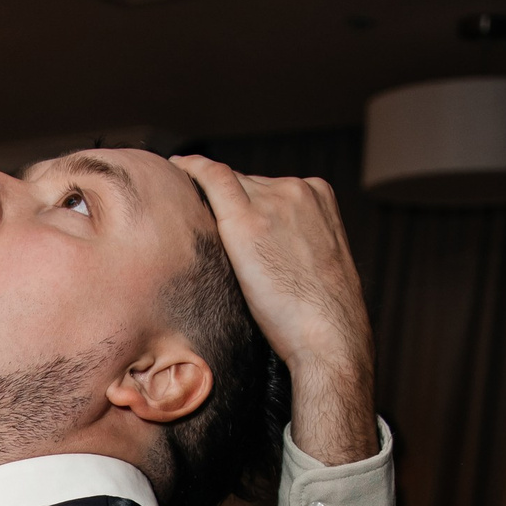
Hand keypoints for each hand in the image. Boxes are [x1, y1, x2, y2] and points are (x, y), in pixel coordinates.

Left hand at [169, 156, 375, 466]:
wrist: (330, 337)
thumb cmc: (320, 319)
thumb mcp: (315, 267)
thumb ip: (291, 246)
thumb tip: (260, 255)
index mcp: (319, 197)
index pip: (268, 187)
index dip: (243, 197)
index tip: (219, 201)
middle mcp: (297, 190)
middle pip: (246, 183)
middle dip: (222, 197)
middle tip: (190, 205)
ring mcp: (273, 201)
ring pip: (227, 183)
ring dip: (204, 191)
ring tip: (177, 196)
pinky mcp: (246, 221)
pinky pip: (212, 178)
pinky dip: (192, 168)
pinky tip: (175, 168)